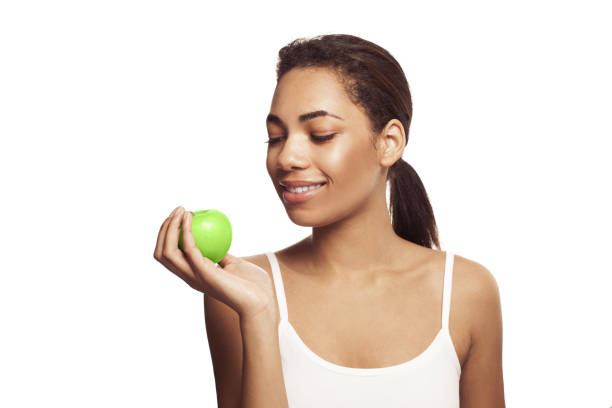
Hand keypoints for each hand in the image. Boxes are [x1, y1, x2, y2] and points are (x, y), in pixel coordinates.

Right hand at [153, 206, 277, 321]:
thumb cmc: (251, 283)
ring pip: (167, 253)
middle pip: (162, 253)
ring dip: (170, 228)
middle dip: (164, 229)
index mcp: (193, 275)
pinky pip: (189, 249)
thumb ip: (221, 254)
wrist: (262, 300)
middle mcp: (189, 277)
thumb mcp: (232, 264)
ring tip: (181, 211)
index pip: (169, 255)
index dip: (167, 235)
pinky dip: (186, 231)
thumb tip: (215, 236)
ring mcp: (194, 277)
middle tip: (178, 210)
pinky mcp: (204, 274)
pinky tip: (191, 218)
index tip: (180, 215)